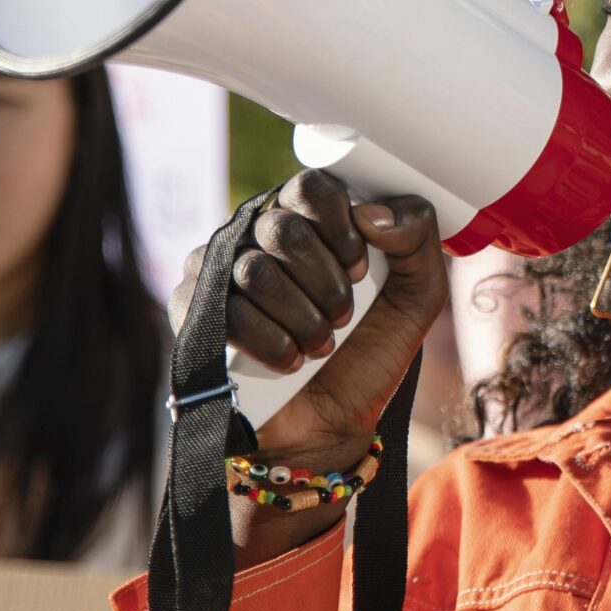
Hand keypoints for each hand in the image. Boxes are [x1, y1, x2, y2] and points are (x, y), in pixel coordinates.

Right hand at [170, 170, 446, 468]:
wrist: (329, 425)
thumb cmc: (370, 352)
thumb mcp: (417, 294)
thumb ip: (417, 235)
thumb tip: (370, 212)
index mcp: (308, 219)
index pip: (310, 186)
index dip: (340, 227)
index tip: (362, 269)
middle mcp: (257, 235)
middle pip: (283, 228)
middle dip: (326, 282)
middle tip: (343, 317)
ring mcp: (219, 270)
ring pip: (254, 271)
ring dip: (302, 317)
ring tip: (320, 345)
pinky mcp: (193, 311)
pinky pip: (225, 312)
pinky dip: (270, 343)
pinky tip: (289, 360)